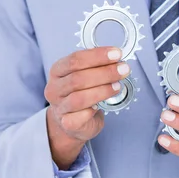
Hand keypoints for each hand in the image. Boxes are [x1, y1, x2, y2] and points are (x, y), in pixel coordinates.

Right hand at [44, 47, 130, 167]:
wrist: (73, 122)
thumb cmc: (82, 93)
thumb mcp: (86, 75)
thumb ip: (97, 66)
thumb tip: (118, 59)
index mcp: (58, 71)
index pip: (75, 60)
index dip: (97, 56)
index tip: (117, 54)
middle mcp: (54, 88)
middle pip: (78, 78)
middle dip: (105, 73)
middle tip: (123, 70)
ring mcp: (59, 107)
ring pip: (79, 98)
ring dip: (102, 91)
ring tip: (117, 86)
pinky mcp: (67, 123)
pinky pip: (81, 117)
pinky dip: (93, 110)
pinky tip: (102, 106)